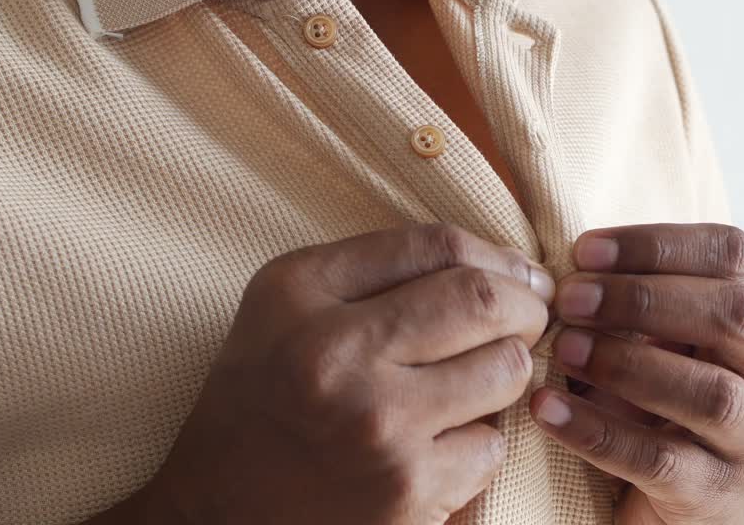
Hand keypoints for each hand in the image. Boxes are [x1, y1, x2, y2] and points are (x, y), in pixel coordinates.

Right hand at [138, 223, 554, 524]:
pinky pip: (493, 445)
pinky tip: (442, 444)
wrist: (213, 511)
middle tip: (531, 321)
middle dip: (528, 307)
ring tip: (480, 382)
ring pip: (506, 371)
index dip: (498, 256)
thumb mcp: (287, 306)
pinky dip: (480, 442)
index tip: (520, 273)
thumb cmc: (263, 397)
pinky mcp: (405, 489)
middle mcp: (332, 352)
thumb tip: (501, 264)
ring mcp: (374, 425)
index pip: (436, 245)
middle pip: (484, 300)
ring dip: (509, 373)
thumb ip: (376, 269)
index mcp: (299, 292)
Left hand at [527, 224, 743, 523]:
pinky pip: (660, 460)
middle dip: (643, 300)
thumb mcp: (671, 335)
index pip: (732, 255)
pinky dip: (597, 430)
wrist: (691, 497)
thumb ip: (643, 293)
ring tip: (562, 349)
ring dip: (625, 364)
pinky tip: (548, 408)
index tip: (584, 249)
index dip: (657, 245)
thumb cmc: (668, 393)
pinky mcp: (718, 494)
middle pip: (734, 316)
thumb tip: (573, 266)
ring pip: (710, 394)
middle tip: (570, 299)